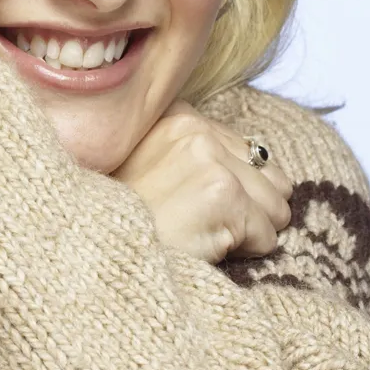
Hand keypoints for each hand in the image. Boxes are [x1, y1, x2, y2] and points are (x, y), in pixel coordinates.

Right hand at [112, 101, 292, 262]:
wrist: (94, 252)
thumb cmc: (122, 221)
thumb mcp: (149, 168)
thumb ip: (196, 156)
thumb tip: (259, 169)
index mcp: (177, 116)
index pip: (249, 153)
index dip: (233, 188)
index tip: (196, 205)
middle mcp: (194, 130)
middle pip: (271, 177)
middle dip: (249, 208)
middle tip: (202, 224)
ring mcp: (209, 160)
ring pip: (275, 207)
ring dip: (247, 230)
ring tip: (202, 234)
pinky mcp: (222, 195)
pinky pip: (266, 236)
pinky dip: (242, 252)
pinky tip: (203, 247)